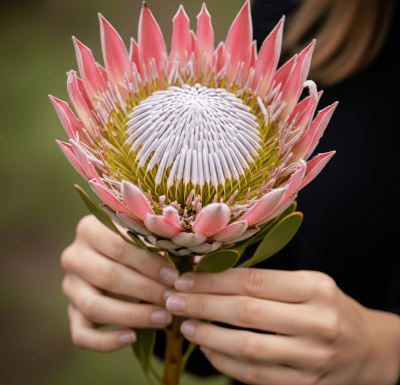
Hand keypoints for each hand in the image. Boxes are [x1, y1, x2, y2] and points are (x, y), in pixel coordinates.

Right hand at [61, 215, 178, 351]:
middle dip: (145, 289)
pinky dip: (106, 341)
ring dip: (133, 315)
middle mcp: (74, 256)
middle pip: (108, 275)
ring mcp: (70, 286)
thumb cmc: (140, 248)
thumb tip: (182, 267)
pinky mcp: (71, 313)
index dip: (148, 263)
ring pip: (94, 306)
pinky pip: (81, 334)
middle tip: (172, 298)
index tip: (174, 277)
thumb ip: (158, 246)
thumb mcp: (145, 240)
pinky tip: (132, 338)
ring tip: (163, 318)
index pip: (119, 245)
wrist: (120, 263)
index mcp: (89, 228)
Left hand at [166, 268, 399, 384]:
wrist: (368, 348)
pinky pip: (256, 376)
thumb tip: (211, 277)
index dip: (213, 281)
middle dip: (202, 305)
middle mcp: (316, 322)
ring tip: (184, 325)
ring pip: (248, 348)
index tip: (185, 278)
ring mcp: (312, 359)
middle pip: (246, 313)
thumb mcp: (306, 283)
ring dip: (208, 336)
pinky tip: (207, 349)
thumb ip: (265, 281)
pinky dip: (226, 363)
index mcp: (314, 288)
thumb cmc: (327, 307)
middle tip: (173, 300)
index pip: (253, 281)